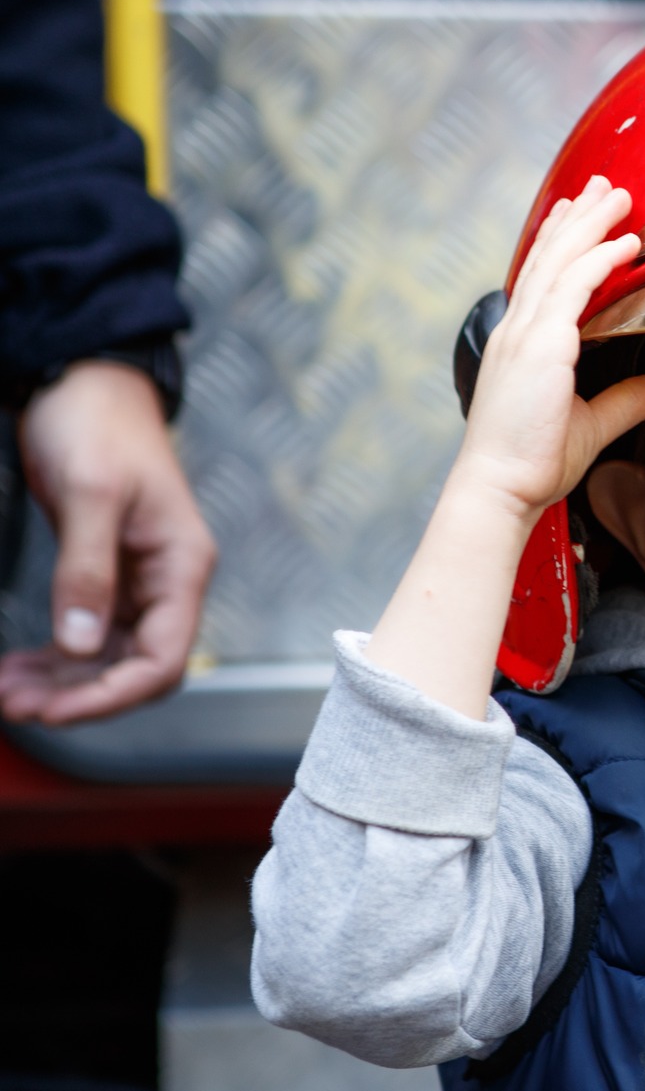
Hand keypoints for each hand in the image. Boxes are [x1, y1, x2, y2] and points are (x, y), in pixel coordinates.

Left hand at [0, 360, 216, 723]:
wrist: (88, 381)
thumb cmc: (98, 424)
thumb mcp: (88, 494)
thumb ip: (87, 571)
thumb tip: (81, 644)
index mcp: (182, 565)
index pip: (163, 658)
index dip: (112, 695)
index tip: (55, 710)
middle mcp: (169, 580)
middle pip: (137, 668)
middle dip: (80, 695)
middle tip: (15, 706)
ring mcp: (141, 580)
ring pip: (110, 657)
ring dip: (63, 682)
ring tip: (7, 692)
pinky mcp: (112, 573)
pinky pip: (91, 633)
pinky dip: (57, 657)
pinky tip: (20, 667)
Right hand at [362, 175, 644, 719]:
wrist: (501, 487)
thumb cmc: (534, 462)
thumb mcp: (596, 423)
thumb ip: (635, 399)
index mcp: (523, 344)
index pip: (543, 278)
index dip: (562, 240)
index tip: (579, 213)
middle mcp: (519, 330)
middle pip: (550, 257)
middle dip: (578, 218)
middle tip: (602, 187)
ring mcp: (525, 334)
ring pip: (560, 262)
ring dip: (591, 225)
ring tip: (617, 197)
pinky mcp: (540, 345)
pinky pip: (571, 289)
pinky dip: (598, 261)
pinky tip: (622, 243)